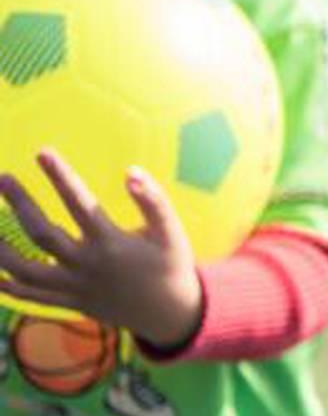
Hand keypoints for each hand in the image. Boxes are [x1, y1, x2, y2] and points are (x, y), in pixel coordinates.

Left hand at [0, 151, 202, 348]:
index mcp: (111, 244)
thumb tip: (131, 171)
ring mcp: (73, 287)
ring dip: (1, 248)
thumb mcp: (171, 232)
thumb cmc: (171, 265)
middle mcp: (86, 265)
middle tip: (3, 179)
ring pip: (24, 270)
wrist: (169, 314)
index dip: (60, 176)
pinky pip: (31, 296)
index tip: (42, 153)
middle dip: (20, 204)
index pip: (79, 204)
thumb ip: (153, 201)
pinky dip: (9, 285)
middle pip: (41, 233)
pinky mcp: (69, 302)